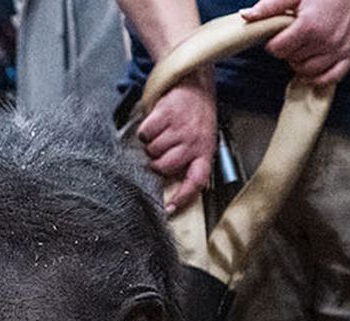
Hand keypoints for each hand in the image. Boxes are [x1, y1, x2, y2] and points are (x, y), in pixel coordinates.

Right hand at [139, 72, 216, 211]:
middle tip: (160, 151)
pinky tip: (155, 123)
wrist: (194, 83)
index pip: (195, 182)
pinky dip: (145, 130)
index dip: (182, 198)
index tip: (169, 209)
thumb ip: (190, 160)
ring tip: (162, 133)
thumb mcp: (201, 139)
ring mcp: (179, 128)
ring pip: (152, 151)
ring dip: (151, 144)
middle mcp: (193, 142)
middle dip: (156, 163)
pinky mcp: (165, 115)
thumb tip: (170, 182)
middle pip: (163, 167)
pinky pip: (145, 134)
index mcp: (204, 152)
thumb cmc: (196, 115)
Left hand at [242, 0, 349, 84]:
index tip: (279, 35)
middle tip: (294, 36)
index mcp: (308, 26)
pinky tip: (314, 67)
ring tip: (304, 47)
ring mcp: (338, 51)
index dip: (274, 43)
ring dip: (301, 63)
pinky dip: (320, 77)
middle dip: (288, 50)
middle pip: (292, 61)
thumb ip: (270, 5)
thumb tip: (246, 16)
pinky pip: (331, 78)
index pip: (277, 49)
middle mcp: (324, 42)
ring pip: (308, 72)